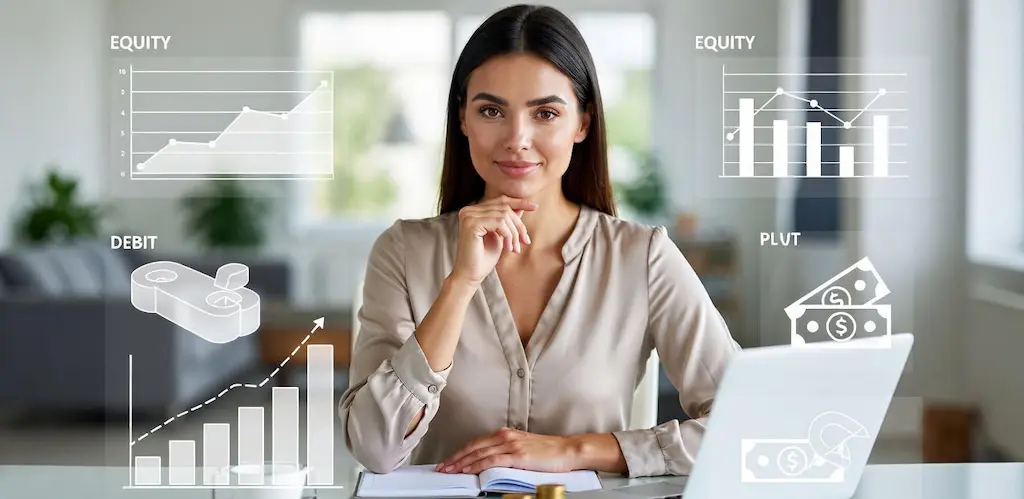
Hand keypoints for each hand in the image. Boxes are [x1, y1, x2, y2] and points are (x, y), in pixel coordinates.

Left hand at [435, 427, 578, 474]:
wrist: (567, 450)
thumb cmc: (548, 451)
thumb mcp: (522, 447)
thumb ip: (505, 451)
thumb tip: (488, 461)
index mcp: (505, 433)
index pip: (476, 442)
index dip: (460, 452)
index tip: (449, 461)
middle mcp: (505, 436)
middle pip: (473, 447)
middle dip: (455, 458)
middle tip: (442, 467)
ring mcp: (510, 445)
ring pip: (479, 453)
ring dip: (461, 463)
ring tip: (450, 471)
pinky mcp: (517, 456)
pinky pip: (491, 460)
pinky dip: (477, 465)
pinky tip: (469, 470)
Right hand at [450, 196, 536, 286]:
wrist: (470, 276)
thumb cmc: (484, 259)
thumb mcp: (500, 236)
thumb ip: (507, 222)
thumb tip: (521, 208)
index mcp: (473, 211)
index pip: (500, 201)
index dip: (518, 202)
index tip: (535, 207)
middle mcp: (469, 210)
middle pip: (504, 208)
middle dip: (519, 225)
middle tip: (525, 241)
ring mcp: (468, 216)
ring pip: (504, 215)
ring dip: (514, 233)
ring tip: (515, 248)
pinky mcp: (471, 223)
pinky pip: (499, 222)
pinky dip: (508, 235)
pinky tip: (507, 248)